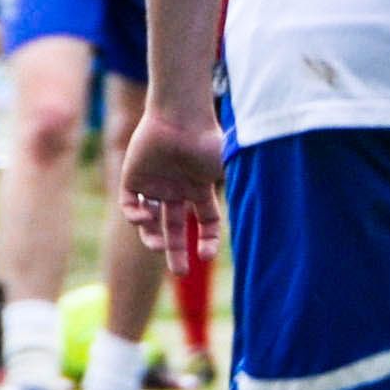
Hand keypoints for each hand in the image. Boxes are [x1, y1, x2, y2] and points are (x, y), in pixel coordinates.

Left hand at [118, 107, 225, 268]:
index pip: (206, 221)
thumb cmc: (206, 140)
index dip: (208, 240)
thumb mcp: (229, 169)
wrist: (179, 116)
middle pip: (175, 227)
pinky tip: (145, 217)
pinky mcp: (133, 176)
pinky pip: (129, 204)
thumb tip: (260, 214)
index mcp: (199, 187)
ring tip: (158, 244)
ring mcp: (154, 183)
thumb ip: (239, 189)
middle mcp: (176, 188)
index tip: (207, 255)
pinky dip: (135, 216)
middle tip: (178, 272)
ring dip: (152, 237)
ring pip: (148, 220)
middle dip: (176, 252)